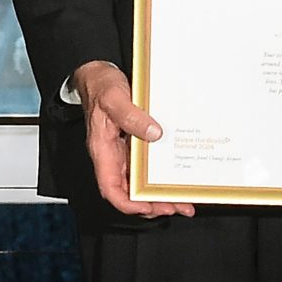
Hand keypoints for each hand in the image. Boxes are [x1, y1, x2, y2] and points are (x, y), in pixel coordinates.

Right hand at [74, 61, 191, 218]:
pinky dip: (160, 175)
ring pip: (140, 182)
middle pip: (129, 191)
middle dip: (152, 204)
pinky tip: (176, 176)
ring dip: (159, 193)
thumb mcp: (114, 98)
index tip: (147, 207)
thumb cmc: (101, 87)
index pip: (110, 188)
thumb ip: (131, 116)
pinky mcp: (134, 144)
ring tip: (182, 199)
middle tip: (175, 205)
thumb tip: (153, 133)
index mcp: (103, 150)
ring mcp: (124, 152)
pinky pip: (147, 166)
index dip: (128, 203)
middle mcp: (113, 156)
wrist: (100, 75)